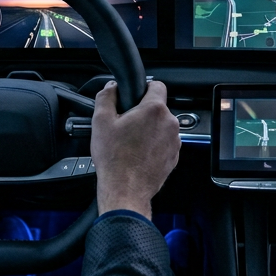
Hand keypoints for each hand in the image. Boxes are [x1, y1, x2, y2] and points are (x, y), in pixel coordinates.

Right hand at [91, 80, 180, 218]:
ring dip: (149, 130)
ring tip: (130, 142)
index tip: (136, 95)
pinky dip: (153, 145)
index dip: (144, 87)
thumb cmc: (115, 159)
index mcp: (154, 110)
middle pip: (158, 108)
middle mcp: (169, 124)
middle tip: (125, 124)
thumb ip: (106, 97)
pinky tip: (138, 153)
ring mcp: (174, 142)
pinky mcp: (173, 157)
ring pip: (161, 127)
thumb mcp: (101, 122)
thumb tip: (111, 88)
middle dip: (143, 113)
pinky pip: (164, 143)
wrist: (125, 190)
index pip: (157, 85)